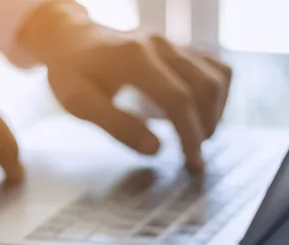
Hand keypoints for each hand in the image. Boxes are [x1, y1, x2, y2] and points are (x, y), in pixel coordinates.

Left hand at [20, 4, 231, 170]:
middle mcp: (160, 45)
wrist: (72, 38)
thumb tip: (156, 150)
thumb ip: (116, 124)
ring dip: (214, 112)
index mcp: (134, 57)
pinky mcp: (181, 47)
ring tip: (197, 137)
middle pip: (204, 87)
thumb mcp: (78, 102)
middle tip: (192, 157)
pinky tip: (198, 114)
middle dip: (205, 127)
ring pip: (216, 76)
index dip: (189, 134)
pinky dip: (216, 95)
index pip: (178, 98)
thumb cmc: (73, 73)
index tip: (190, 162)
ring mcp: (173, 43)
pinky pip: (215, 68)